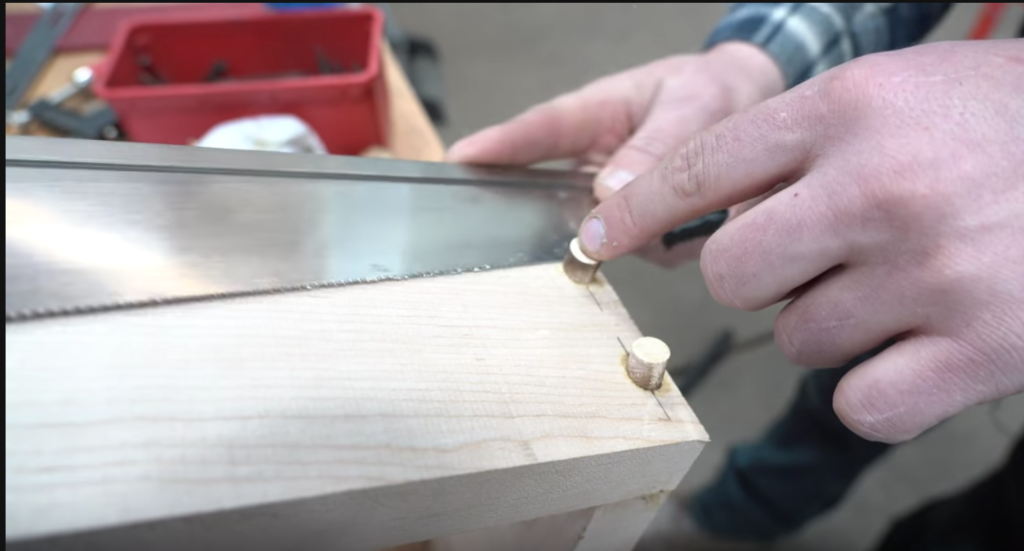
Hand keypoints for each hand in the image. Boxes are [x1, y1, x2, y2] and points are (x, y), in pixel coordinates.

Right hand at [446, 42, 783, 265]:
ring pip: (601, 232)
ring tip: (684, 209)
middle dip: (537, 213)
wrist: (754, 114)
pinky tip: (702, 222)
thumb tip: (608, 192)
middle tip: (520, 226)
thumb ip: (658, 146)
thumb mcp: (695, 104)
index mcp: (597, 114)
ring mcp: (616, 201)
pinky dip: (673, 243)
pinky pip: (648, 250)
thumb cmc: (715, 94)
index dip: (498, 147)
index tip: (458, 161)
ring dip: (633, 233)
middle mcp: (596, 161)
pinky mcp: (647, 235)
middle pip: (548, 193)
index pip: (540, 132)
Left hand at [578, 40, 1023, 442]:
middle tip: (816, 260)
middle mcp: (879, 187)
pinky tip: (924, 351)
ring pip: (798, 340)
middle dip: (760, 276)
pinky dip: (879, 393)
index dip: (636, 210)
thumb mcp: (899, 96)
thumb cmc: (1005, 128)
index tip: (599, 237)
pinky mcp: (981, 348)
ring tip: (906, 286)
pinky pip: (861, 406)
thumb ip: (798, 146)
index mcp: (850, 108)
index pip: (701, 169)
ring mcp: (930, 272)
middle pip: (732, 272)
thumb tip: (694, 209)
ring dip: (833, 326)